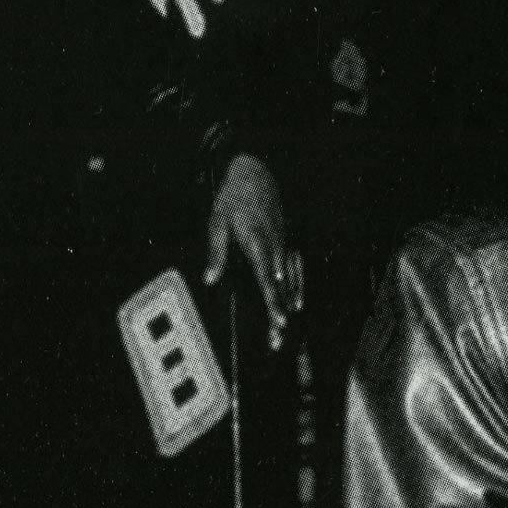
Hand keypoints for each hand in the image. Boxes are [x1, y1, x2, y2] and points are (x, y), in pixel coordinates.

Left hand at [205, 152, 302, 349]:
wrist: (257, 171)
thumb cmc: (233, 197)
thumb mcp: (218, 221)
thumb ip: (216, 252)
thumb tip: (210, 279)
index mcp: (258, 243)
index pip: (267, 279)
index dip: (273, 302)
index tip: (280, 321)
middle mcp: (275, 246)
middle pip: (280, 286)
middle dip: (279, 313)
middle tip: (277, 337)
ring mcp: (284, 243)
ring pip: (289, 280)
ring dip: (287, 305)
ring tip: (282, 330)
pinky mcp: (287, 239)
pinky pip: (296, 267)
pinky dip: (297, 286)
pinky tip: (297, 303)